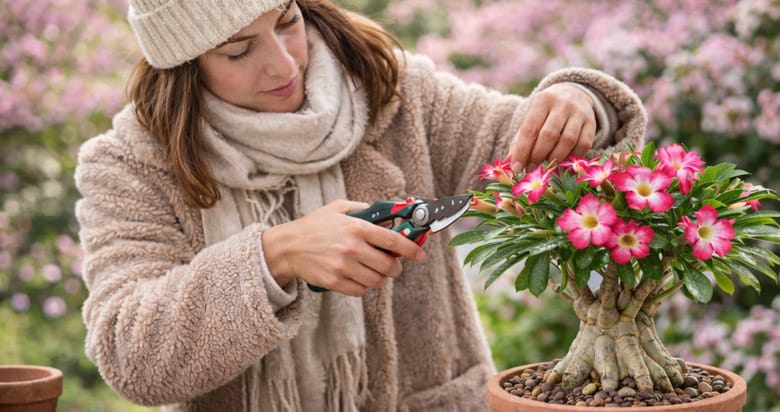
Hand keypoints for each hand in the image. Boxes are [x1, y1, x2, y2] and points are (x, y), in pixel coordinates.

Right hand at [261, 200, 427, 296]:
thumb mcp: (338, 208)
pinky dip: (364, 286)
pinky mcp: (334, 282)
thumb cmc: (314, 226)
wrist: (287, 247)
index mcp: (356, 227)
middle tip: (394, 266)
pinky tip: (359, 277)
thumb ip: (364, 210)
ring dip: (380, 278)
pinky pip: (361, 290)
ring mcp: (343, 267)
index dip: (412, 249)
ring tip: (373, 271)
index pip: (393, 241)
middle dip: (396, 268)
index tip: (421, 255)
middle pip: (388, 266)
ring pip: (377, 281)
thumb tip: (388, 215)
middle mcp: (352, 248)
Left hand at [508, 83, 596, 172]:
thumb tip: (510, 163)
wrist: (573, 94)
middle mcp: (562, 104)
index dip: (522, 151)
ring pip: (567, 140)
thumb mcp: (531, 118)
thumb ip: (520, 140)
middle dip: (538, 156)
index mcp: (542, 100)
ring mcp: (579, 112)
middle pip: (549, 135)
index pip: (530, 129)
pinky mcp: (592, 123)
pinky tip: (563, 162)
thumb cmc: (545, 113)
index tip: (517, 168)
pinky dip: (572, 157)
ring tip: (546, 166)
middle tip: (531, 168)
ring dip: (555, 158)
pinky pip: (583, 144)